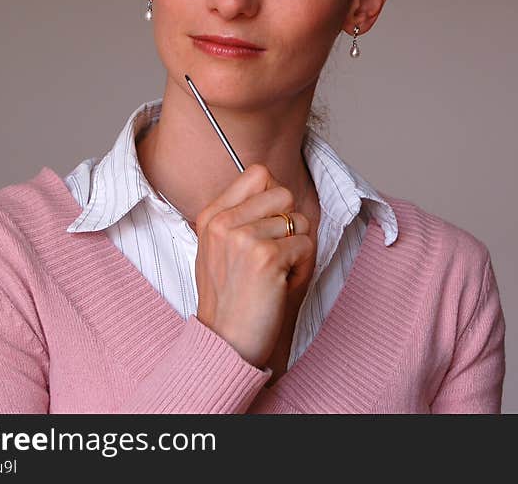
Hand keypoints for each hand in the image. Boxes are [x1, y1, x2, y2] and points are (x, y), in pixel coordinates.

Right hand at [193, 164, 315, 368]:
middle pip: (284, 193)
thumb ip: (240, 217)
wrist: (225, 342)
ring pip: (299, 221)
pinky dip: (302, 267)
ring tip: (276, 273)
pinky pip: (305, 246)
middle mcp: (224, 222)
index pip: (258, 174)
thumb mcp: (218, 250)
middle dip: (290, 224)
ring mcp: (244, 238)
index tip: (269, 225)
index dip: (274, 199)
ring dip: (297, 249)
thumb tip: (276, 191)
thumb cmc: (230, 300)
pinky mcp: (266, 257)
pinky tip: (281, 284)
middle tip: (275, 253)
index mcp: (211, 216)